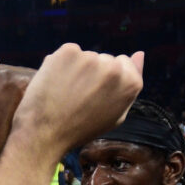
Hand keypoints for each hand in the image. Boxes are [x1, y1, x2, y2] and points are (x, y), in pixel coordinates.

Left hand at [12, 44, 143, 157]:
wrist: (45, 133)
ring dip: (77, 68)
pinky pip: (69, 53)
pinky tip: (56, 82)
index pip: (125, 63)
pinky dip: (61, 63)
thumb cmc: (81, 129)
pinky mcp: (68, 52)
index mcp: (131, 83)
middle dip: (94, 73)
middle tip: (79, 97)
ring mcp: (91, 58)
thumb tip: (140, 54)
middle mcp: (114, 68)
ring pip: (86, 56)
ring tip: (66, 92)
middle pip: (105, 59)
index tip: (97, 93)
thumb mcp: (116, 115)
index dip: (108, 79)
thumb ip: (131, 85)